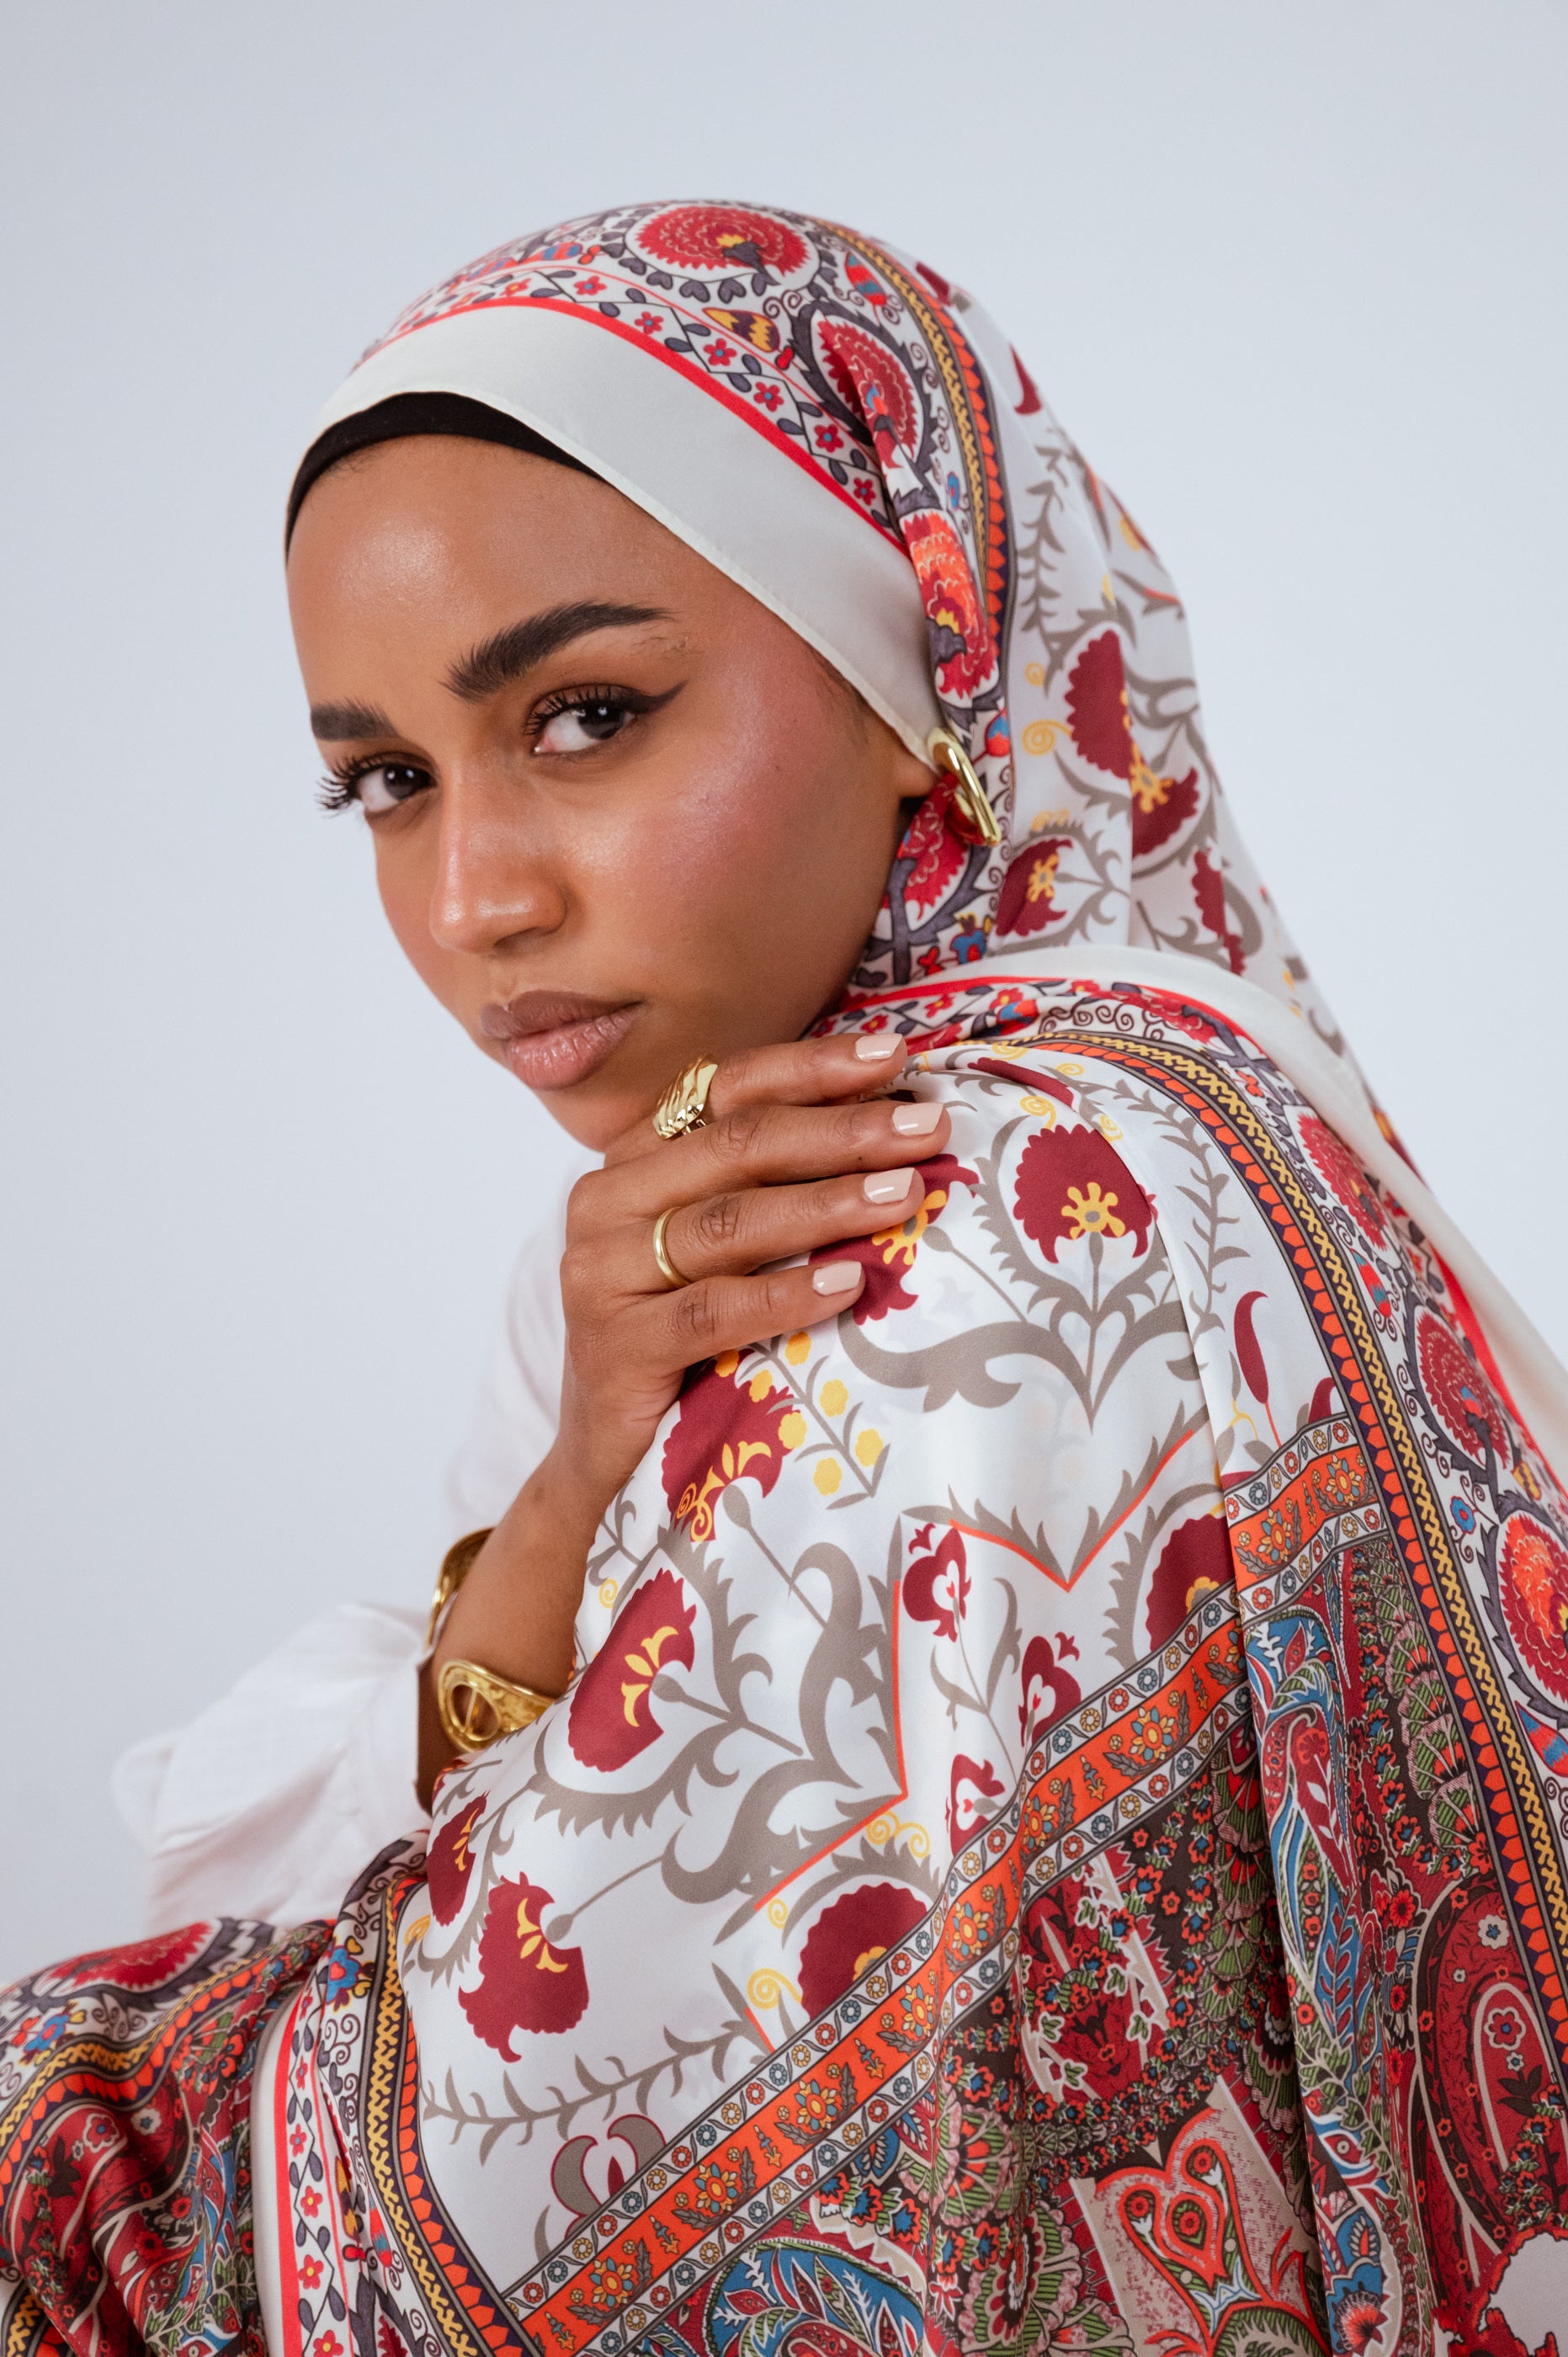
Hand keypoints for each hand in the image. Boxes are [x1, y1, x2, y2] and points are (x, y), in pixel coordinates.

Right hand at [418, 1033, 950, 1798]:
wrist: (605, 1461)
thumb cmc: (684, 1338)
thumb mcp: (718, 1249)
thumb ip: (770, 1184)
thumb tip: (894, 1120)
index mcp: (634, 1161)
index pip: (726, 1089)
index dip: (812, 1068)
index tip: (895, 1054)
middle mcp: (605, 1203)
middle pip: (736, 1148)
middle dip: (841, 1132)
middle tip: (926, 1125)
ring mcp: (601, 1276)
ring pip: (727, 1222)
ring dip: (825, 1204)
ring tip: (904, 1193)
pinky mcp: (614, 1348)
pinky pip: (713, 1312)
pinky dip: (785, 1294)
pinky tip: (850, 1283)